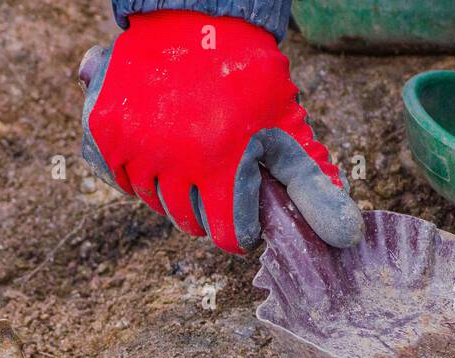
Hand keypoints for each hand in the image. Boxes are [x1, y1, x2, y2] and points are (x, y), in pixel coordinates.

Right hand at [78, 10, 362, 254]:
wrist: (195, 20)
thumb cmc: (250, 80)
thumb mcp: (288, 131)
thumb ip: (313, 189)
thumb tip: (349, 239)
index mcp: (222, 163)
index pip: (228, 235)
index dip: (241, 228)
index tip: (244, 208)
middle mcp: (174, 160)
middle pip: (190, 223)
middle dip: (208, 206)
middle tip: (219, 170)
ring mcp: (135, 147)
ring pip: (154, 202)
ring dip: (173, 188)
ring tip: (191, 151)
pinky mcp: (105, 133)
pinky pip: (120, 178)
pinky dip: (138, 170)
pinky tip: (158, 145)